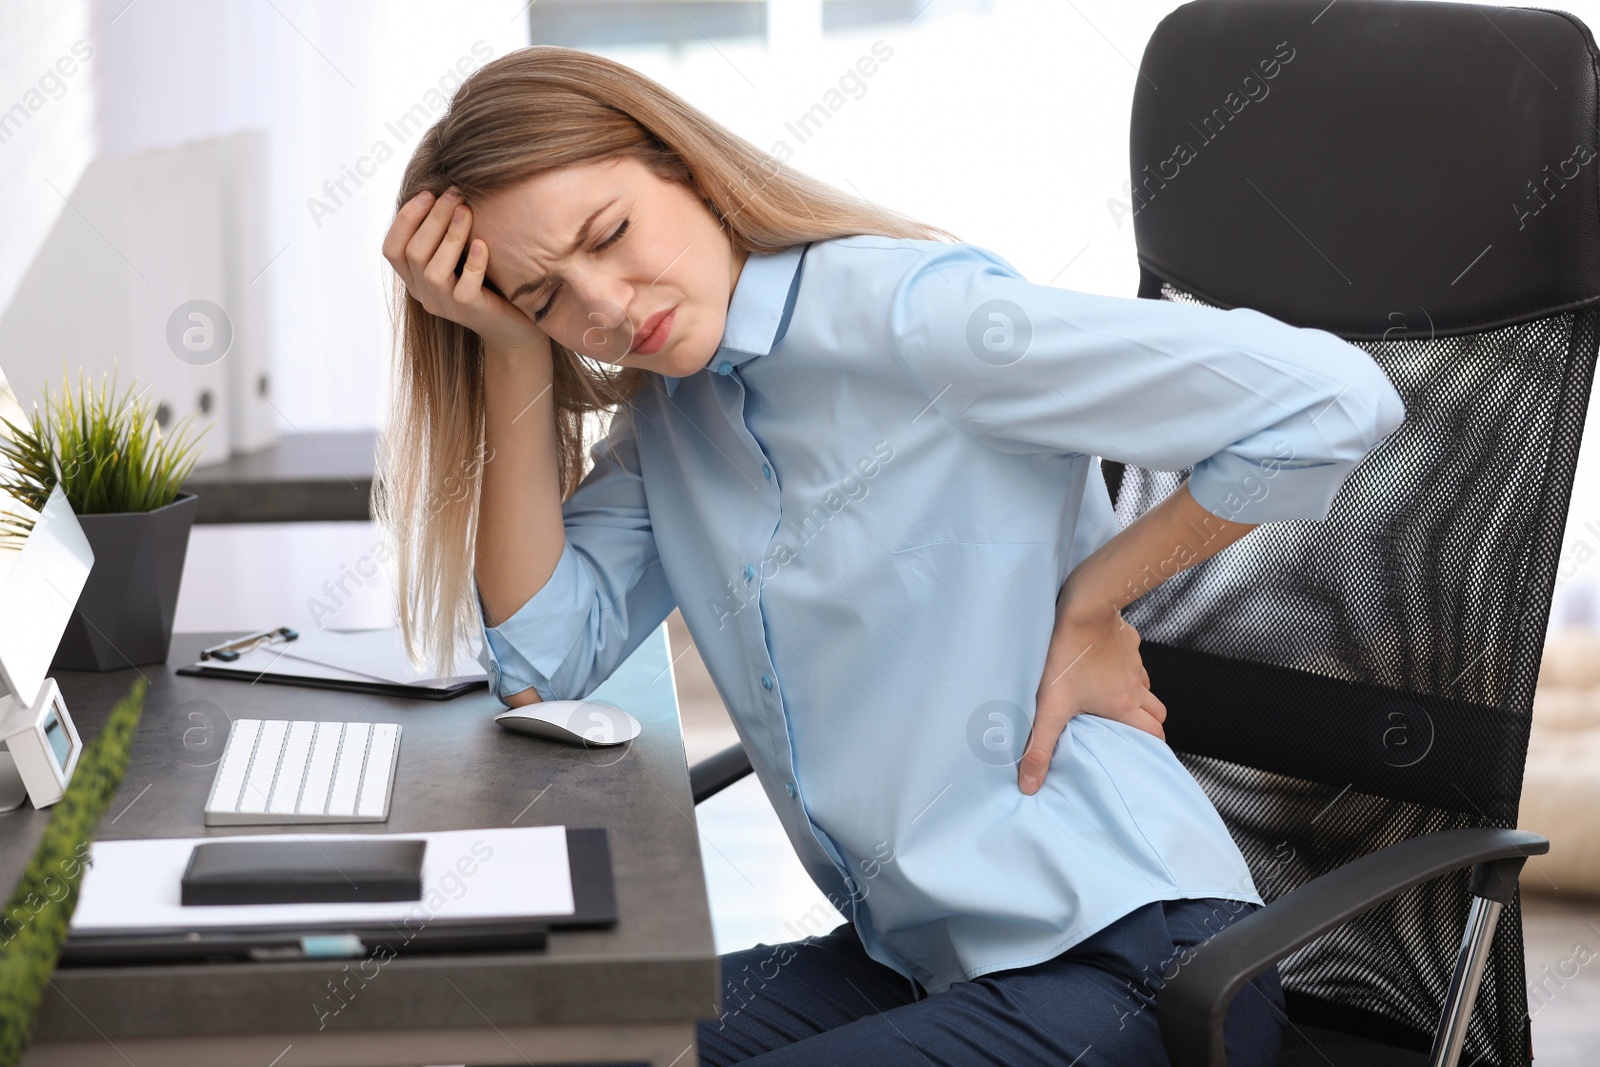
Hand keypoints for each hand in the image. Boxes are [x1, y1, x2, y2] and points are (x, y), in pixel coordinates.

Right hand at [382, 189, 548, 352]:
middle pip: (413, 253)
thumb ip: (443, 234)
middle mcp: (424, 293)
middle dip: (432, 218)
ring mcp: (445, 305)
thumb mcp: (458, 256)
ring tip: (466, 210)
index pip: (392, 249)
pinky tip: (482, 243)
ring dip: (450, 235)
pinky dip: (473, 263)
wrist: (512, 324)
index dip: (405, 219)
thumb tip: (443, 189)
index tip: (427, 193)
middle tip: (454, 194)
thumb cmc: (487, 282)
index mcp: (414, 279)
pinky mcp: (469, 312)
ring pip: (433, 270)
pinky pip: (464, 287)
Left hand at [1020, 598, 1167, 794]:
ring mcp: (1135, 660)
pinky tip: (1103, 663)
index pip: (1154, 734)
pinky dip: (1125, 666)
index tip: (1142, 753)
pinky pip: (1134, 658)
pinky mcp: (1128, 639)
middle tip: (1128, 731)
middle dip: (1149, 723)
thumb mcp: (1049, 706)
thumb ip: (1039, 747)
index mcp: (1124, 705)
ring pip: (1146, 685)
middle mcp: (1136, 684)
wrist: (1083, 607)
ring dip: (1136, 695)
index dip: (1152, 746)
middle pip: (1157, 711)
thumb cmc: (1065, 656)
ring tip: (1112, 699)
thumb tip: (1030, 786)